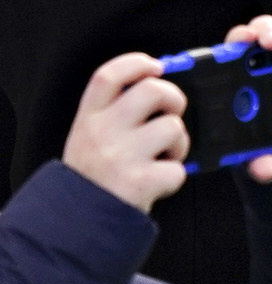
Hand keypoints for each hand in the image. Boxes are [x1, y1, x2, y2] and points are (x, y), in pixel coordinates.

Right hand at [62, 52, 188, 211]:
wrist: (80, 220)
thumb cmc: (96, 174)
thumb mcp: (90, 136)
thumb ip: (115, 111)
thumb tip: (157, 83)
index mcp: (89, 118)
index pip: (108, 76)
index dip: (136, 63)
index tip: (157, 66)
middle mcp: (102, 133)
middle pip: (153, 90)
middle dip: (174, 98)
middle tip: (172, 113)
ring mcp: (121, 156)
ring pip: (173, 127)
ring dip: (179, 143)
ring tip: (164, 156)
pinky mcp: (140, 182)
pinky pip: (179, 168)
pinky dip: (175, 176)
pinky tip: (158, 181)